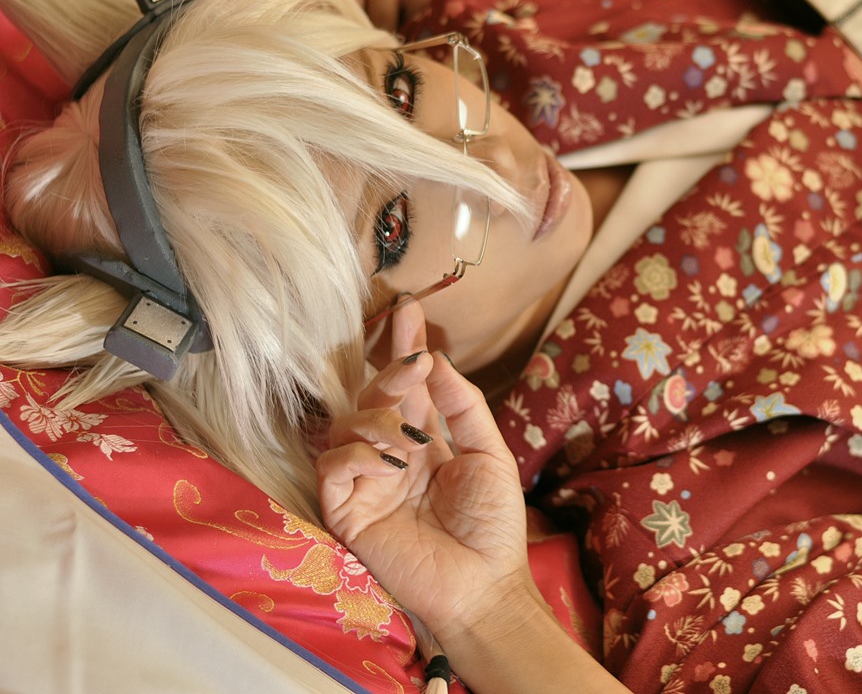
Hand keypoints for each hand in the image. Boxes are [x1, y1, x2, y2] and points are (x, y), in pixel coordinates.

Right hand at [317, 299, 534, 632]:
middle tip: (413, 366)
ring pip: (346, 425)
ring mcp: (368, 482)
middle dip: (391, 374)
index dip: (405, 348)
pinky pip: (334, 465)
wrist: (485, 585)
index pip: (409, 387)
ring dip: (378, 417)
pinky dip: (358, 454)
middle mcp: (392, 455)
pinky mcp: (348, 511)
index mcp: (426, 441)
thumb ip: (464, 405)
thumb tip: (436, 359)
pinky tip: (390, 463)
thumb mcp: (490, 453)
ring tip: (411, 437)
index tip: (410, 309)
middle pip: (373, 398)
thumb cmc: (493, 526)